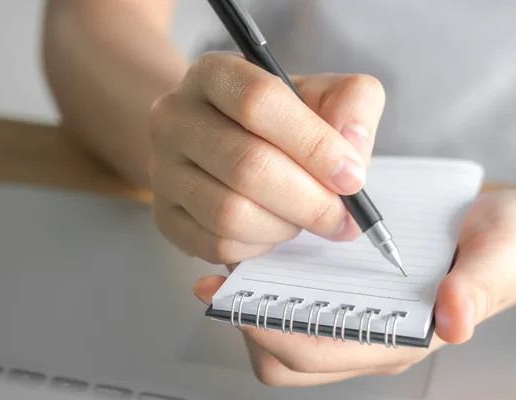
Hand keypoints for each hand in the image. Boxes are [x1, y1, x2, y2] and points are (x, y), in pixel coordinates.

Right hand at [147, 52, 385, 263]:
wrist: (225, 141)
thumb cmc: (281, 121)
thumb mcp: (322, 95)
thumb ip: (352, 105)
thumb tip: (352, 149)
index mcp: (214, 74)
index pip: (259, 102)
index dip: (314, 145)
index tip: (352, 177)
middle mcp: (175, 118)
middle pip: (247, 166)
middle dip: (309, 201)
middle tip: (341, 217)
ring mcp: (163, 170)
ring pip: (229, 213)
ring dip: (284, 225)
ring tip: (304, 217)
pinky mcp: (165, 216)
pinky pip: (217, 245)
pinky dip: (259, 246)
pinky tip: (275, 229)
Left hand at [193, 189, 515, 385]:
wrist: (512, 233)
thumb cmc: (508, 247)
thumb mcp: (500, 256)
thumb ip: (478, 288)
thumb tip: (453, 320)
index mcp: (403, 338)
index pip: (318, 356)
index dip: (271, 333)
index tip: (237, 299)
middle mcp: (374, 336)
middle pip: (288, 357)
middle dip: (250, 323)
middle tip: (227, 279)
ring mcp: (361, 319)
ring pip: (287, 336)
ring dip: (257, 306)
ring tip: (240, 265)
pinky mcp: (355, 297)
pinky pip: (301, 308)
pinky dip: (276, 290)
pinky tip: (268, 254)